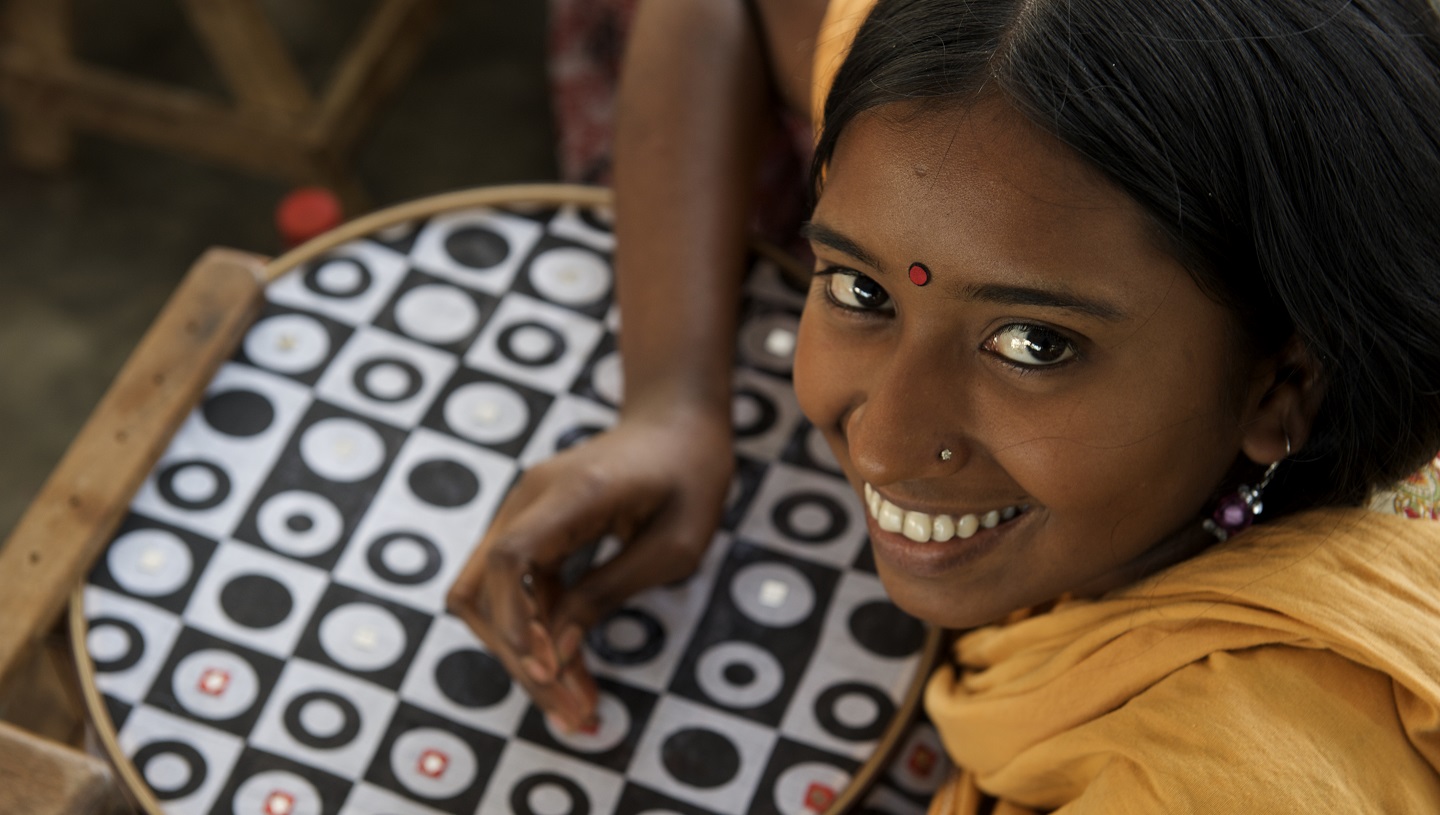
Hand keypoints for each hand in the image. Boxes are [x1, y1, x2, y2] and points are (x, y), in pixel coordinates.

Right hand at [446, 407, 733, 730]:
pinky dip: (538, 636)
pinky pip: (515, 592)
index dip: (516, 619)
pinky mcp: (529, 531)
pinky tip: (572, 675)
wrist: (675, 423)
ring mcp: (522, 513)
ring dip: (525, 656)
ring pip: (489, 599)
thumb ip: (610, 592)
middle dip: (519, 657)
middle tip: (572, 712)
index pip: (509, 557)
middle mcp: (531, 498)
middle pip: (483, 588)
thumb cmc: (689, 474)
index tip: (549, 668)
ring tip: (575, 707)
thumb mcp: (674, 544)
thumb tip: (558, 653)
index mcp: (574, 492)